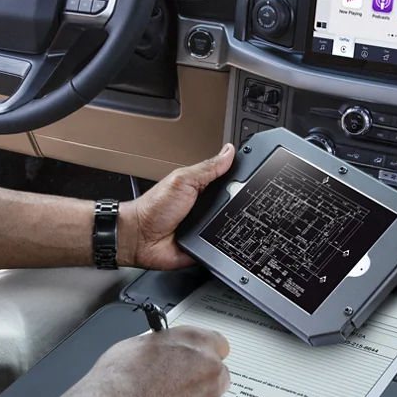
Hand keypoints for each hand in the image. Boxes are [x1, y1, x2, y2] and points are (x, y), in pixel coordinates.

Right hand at [83, 326, 230, 396]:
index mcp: (194, 342)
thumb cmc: (118, 380)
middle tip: (176, 386)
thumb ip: (163, 346)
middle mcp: (208, 369)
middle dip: (201, 380)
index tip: (197, 360)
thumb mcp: (137, 344)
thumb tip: (163, 351)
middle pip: (218, 374)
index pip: (218, 344)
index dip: (204, 353)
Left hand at [119, 143, 234, 269]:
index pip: (227, 180)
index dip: (240, 178)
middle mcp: (205, 207)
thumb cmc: (153, 208)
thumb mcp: (182, 180)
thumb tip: (228, 151)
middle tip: (237, 202)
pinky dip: (225, 243)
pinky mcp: (206, 245)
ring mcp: (207, 227)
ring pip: (232, 225)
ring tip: (226, 221)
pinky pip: (223, 245)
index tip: (256, 173)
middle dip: (240, 204)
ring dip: (232, 224)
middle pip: (234, 204)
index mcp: (201, 188)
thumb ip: (207, 168)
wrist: (139, 238)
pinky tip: (223, 239)